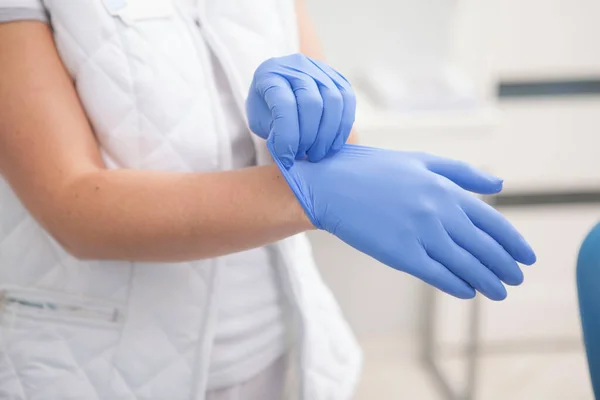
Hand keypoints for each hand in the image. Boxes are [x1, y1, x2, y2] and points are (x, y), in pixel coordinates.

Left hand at [246, 53, 355, 167]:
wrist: (281, 87)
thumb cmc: (266, 108)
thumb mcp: (260, 120)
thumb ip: (274, 132)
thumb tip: (293, 150)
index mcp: (270, 75)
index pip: (284, 104)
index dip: (288, 136)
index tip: (287, 158)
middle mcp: (296, 66)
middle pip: (312, 103)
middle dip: (310, 136)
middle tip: (306, 156)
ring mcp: (320, 69)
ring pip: (333, 101)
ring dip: (327, 134)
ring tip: (317, 153)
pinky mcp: (338, 78)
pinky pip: (347, 101)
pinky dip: (342, 127)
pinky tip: (332, 144)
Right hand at [273, 144, 536, 300]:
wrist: (329, 184)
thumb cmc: (372, 168)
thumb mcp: (420, 159)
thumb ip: (462, 173)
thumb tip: (498, 185)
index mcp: (444, 188)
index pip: (492, 221)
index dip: (513, 242)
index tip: (526, 257)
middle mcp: (438, 212)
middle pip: (483, 246)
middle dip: (504, 266)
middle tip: (515, 279)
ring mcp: (419, 235)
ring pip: (464, 264)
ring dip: (486, 281)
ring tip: (498, 291)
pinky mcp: (399, 254)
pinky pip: (436, 275)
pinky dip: (456, 285)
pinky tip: (467, 292)